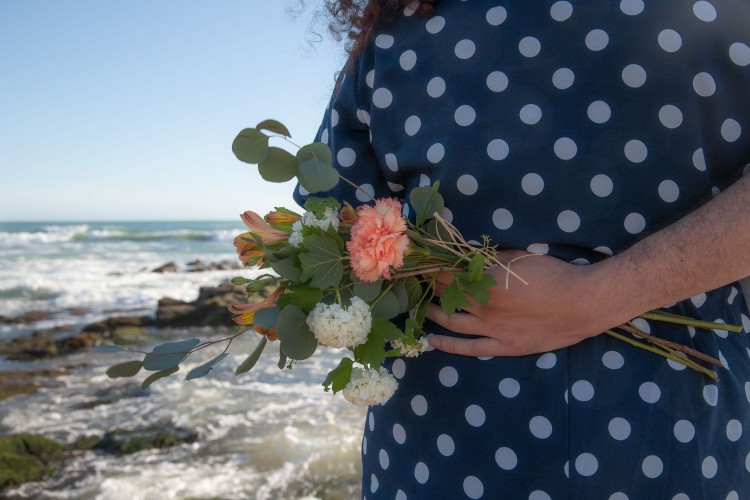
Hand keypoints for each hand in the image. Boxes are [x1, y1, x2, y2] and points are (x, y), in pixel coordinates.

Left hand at [425, 250, 632, 356]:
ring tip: (419, 307)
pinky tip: (432, 341)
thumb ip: (492, 259)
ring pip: (452, 322)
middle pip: (447, 297)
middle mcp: (483, 308)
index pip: (448, 274)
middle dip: (428, 288)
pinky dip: (449, 346)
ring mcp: (492, 330)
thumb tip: (471, 257)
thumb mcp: (520, 257)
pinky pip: (470, 348)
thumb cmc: (554, 274)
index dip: (432, 269)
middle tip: (415, 283)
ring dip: (432, 314)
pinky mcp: (505, 347)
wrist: (582, 303)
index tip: (420, 264)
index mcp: (485, 282)